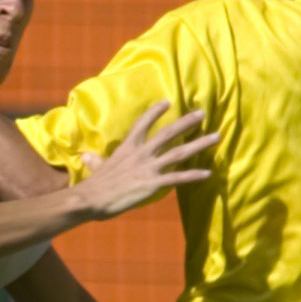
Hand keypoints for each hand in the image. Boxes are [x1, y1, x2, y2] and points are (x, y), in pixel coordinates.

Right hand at [75, 103, 218, 220]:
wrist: (91, 199)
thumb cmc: (93, 185)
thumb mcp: (95, 167)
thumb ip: (94, 160)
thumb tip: (84, 156)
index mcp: (127, 147)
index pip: (142, 123)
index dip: (155, 112)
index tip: (167, 102)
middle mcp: (141, 153)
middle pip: (168, 133)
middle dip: (186, 122)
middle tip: (201, 113)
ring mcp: (148, 168)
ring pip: (179, 152)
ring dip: (199, 144)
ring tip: (216, 137)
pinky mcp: (152, 184)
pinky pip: (178, 178)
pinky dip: (194, 175)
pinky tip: (208, 173)